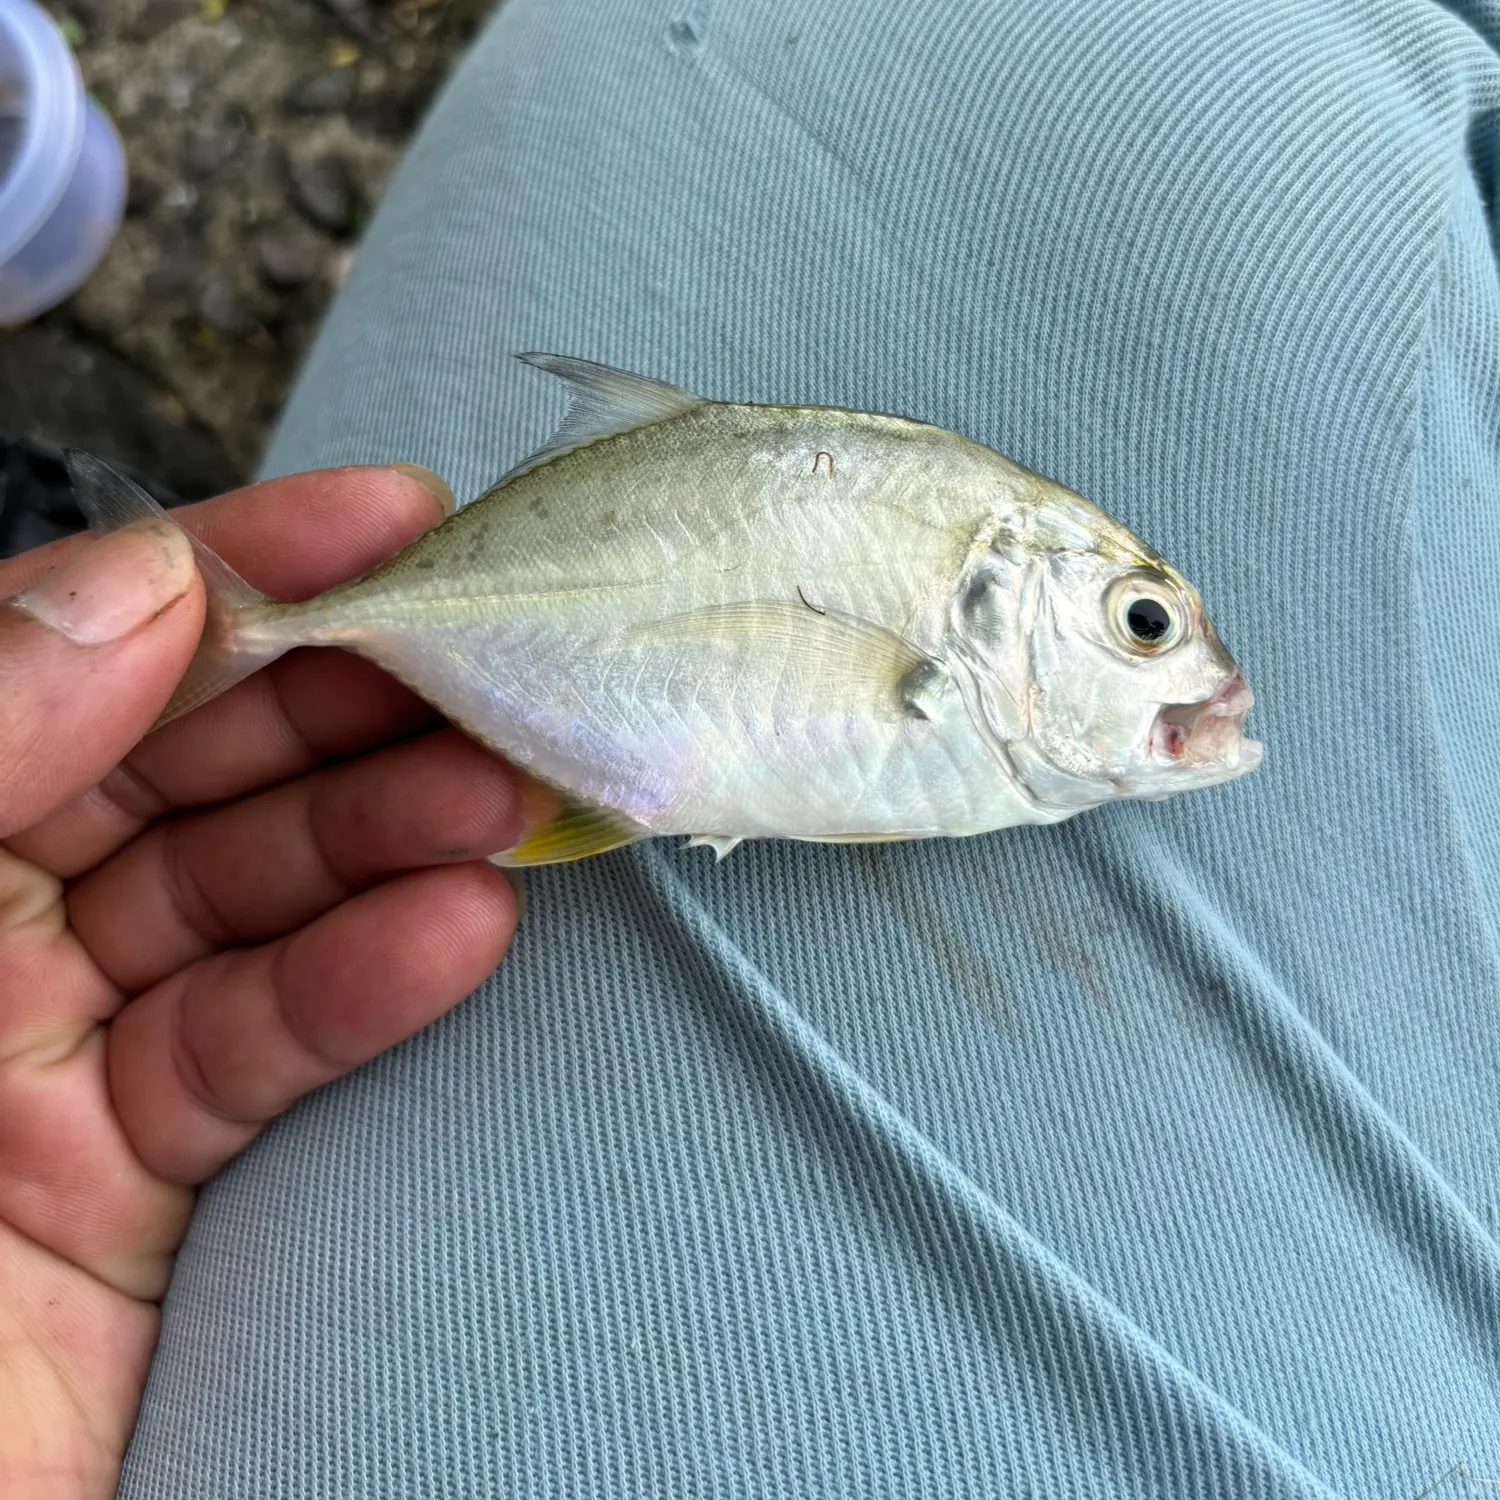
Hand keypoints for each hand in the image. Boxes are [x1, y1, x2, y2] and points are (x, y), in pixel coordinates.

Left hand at [0, 465, 530, 1498]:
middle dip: (347, 709)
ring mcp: (50, 1049)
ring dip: (388, 839)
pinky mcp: (131, 1177)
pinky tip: (462, 927)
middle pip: (187, 769)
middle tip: (491, 669)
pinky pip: (261, 1049)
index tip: (388, 515)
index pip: (77, 654)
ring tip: (507, 797)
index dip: (234, 568)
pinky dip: (369, 985)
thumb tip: (151, 587)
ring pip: (249, 901)